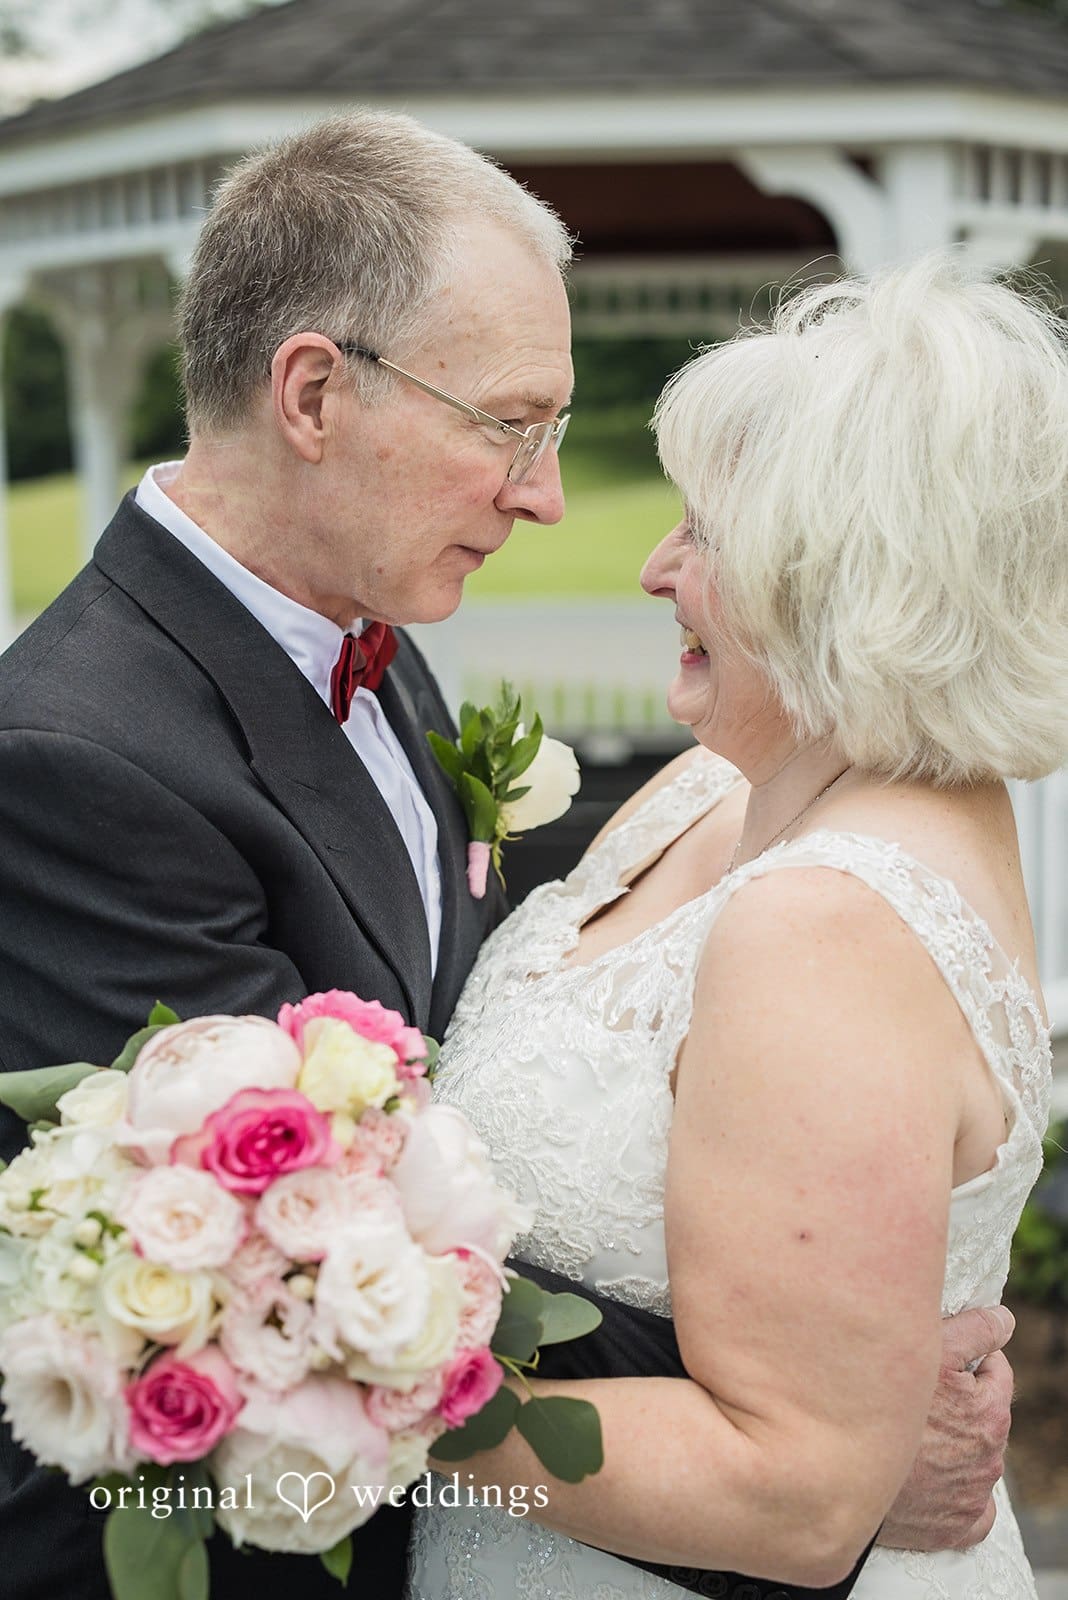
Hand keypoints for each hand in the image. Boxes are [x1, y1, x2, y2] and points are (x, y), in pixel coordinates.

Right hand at [879, 1305, 1014, 1550]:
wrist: (840, 1470)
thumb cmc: (882, 1401)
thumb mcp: (929, 1351)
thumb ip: (975, 1331)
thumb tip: (1005, 1321)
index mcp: (989, 1413)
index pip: (996, 1370)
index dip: (967, 1359)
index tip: (936, 1363)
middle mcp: (989, 1458)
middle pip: (985, 1413)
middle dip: (961, 1401)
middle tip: (918, 1396)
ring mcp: (973, 1496)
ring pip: (974, 1456)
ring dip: (955, 1441)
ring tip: (914, 1432)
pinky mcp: (956, 1527)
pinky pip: (972, 1509)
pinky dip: (958, 1492)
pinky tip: (932, 1476)